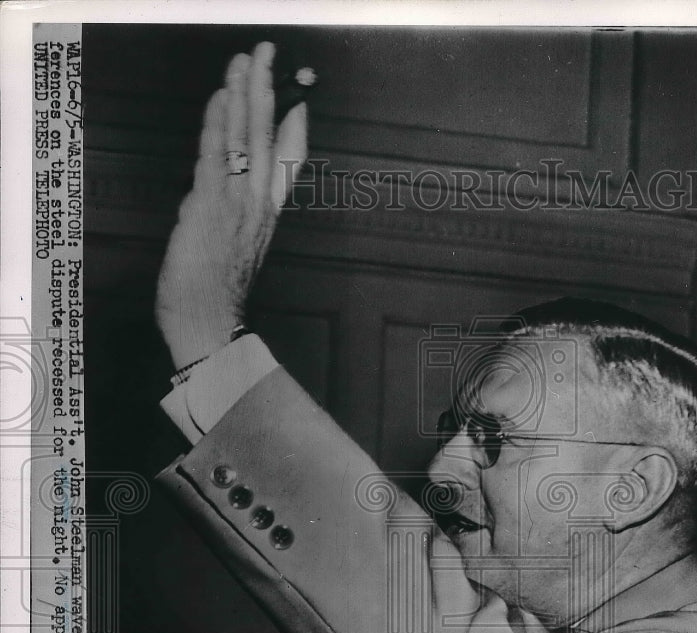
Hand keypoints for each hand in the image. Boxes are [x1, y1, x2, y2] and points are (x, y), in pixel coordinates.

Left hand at [155, 42, 307, 369]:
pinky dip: (219, 121)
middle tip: (268, 53)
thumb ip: (224, 215)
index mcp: (268, 216)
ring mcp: (237, 202)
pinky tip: (221, 97)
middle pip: (269, 136)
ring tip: (245, 60)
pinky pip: (217, 153)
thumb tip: (205, 193)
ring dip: (244, 92)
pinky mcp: (211, 204)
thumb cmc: (214, 294)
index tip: (300, 97)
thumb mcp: (231, 250)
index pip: (290, 163)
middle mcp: (259, 204)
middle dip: (269, 90)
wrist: (207, 323)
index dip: (296, 126)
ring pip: (246, 136)